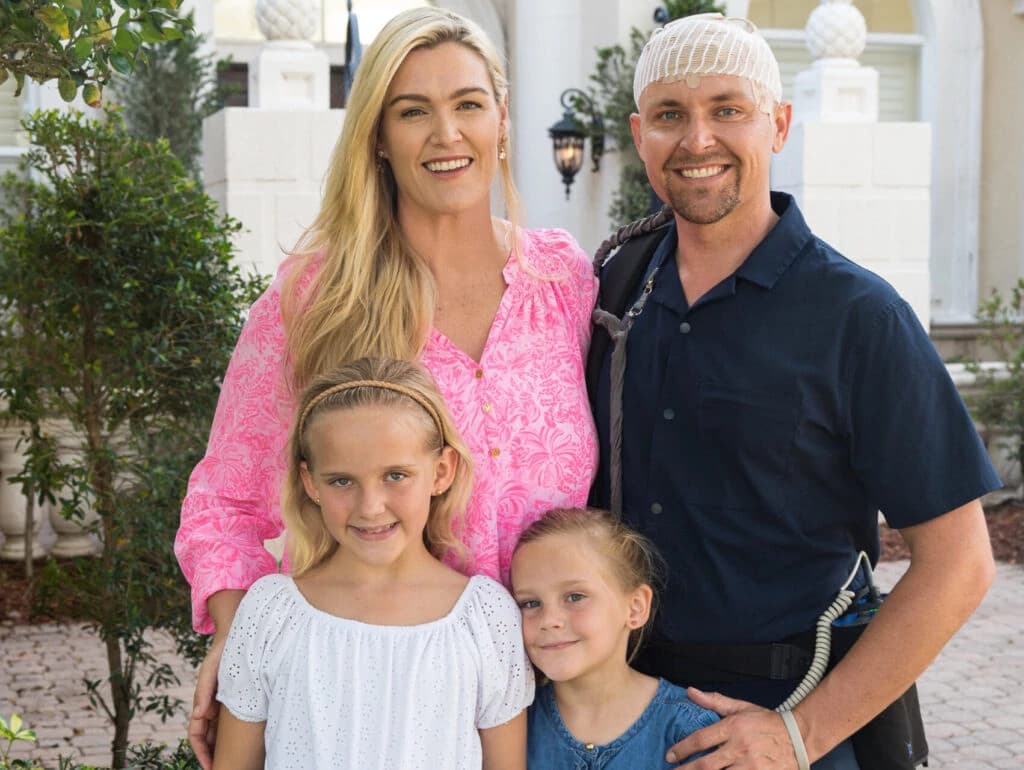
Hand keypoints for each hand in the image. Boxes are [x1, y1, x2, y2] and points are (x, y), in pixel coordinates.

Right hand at [189, 634, 227, 769]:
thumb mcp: (210, 670)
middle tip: (224, 769)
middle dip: (213, 756)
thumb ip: (204, 691)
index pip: (197, 734)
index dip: (202, 752)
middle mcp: (212, 708)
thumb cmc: (221, 654)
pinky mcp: (237, 700)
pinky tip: (248, 744)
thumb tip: (198, 714)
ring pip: (221, 734)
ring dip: (224, 748)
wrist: (238, 638)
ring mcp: (224, 705)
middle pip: (209, 739)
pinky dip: (237, 735)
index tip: (210, 767)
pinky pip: (235, 723)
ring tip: (236, 763)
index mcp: (203, 703)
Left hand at [666, 688, 798, 768]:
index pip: (701, 739)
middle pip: (706, 765)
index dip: (682, 749)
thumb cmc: (768, 722)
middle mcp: (740, 748)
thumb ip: (714, 701)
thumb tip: (690, 692)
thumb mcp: (741, 707)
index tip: (670, 755)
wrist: (800, 738)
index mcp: (734, 727)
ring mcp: (751, 766)